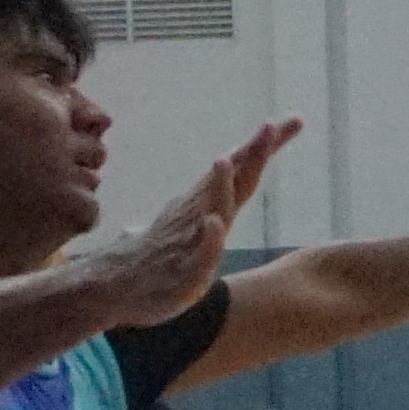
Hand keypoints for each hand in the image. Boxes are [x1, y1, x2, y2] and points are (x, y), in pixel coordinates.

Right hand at [87, 117, 299, 328]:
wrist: (113, 289)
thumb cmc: (159, 259)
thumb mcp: (197, 230)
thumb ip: (217, 208)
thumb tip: (227, 182)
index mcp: (207, 205)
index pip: (242, 170)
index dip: (265, 147)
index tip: (295, 121)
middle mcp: (198, 215)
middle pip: (232, 180)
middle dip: (252, 152)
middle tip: (271, 124)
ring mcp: (189, 241)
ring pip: (210, 209)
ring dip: (220, 185)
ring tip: (226, 160)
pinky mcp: (183, 273)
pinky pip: (199, 255)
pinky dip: (208, 239)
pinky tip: (214, 222)